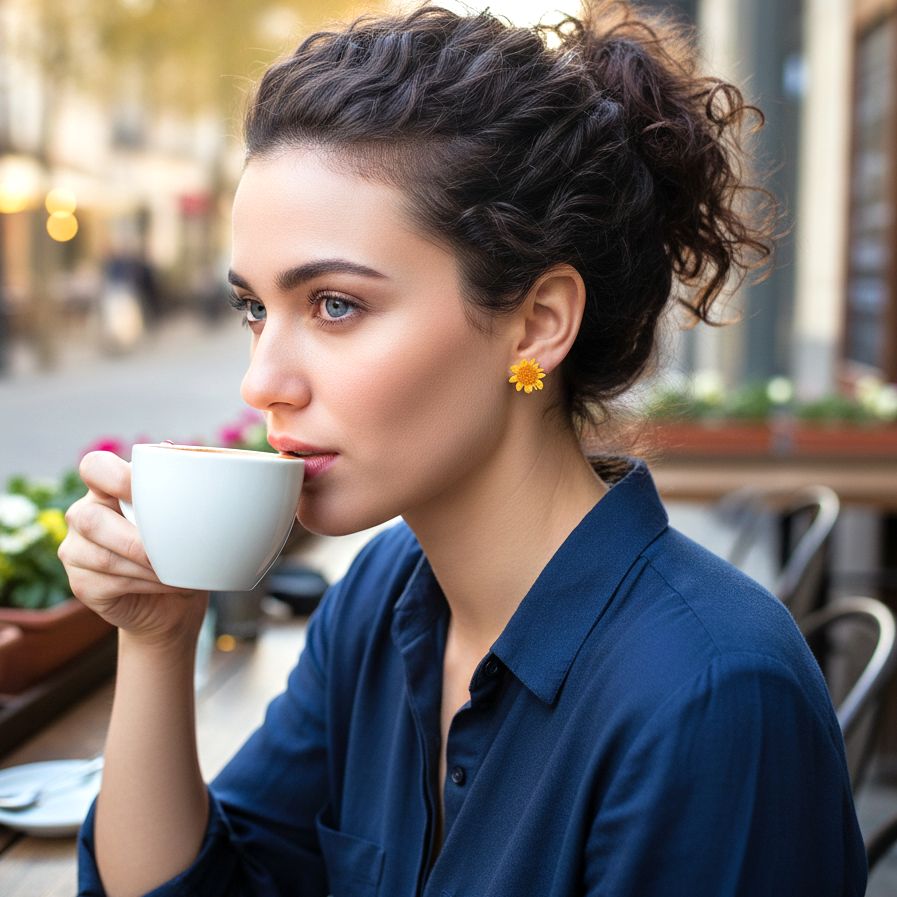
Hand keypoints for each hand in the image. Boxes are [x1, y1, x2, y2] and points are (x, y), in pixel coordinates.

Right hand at [59, 451, 207, 645]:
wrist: (176, 598)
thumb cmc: (180, 547)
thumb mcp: (185, 517)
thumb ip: (177, 492)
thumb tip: (184, 462)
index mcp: (107, 489)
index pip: (94, 467)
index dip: (116, 476)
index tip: (150, 491)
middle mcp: (84, 514)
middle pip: (90, 518)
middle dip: (137, 539)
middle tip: (173, 549)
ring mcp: (76, 550)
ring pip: (103, 556)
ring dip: (147, 565)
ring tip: (177, 568)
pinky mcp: (81, 583)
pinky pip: (108, 582)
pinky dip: (145, 583)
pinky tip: (167, 582)